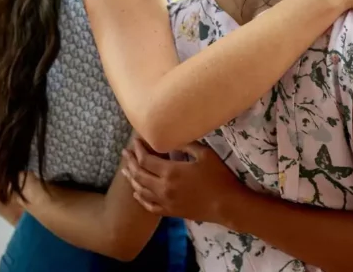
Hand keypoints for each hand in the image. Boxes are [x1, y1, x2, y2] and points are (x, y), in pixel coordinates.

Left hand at [121, 138, 243, 223]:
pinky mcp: (171, 212)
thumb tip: (173, 140)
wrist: (227, 204)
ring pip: (141, 190)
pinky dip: (141, 199)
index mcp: (170, 172)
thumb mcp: (205, 154)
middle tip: (125, 153)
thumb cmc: (218, 177)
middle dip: (131, 162)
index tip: (135, 141)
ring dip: (132, 179)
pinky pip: (149, 206)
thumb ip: (187, 145)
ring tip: (126, 171)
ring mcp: (165, 202)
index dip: (138, 150)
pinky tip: (137, 194)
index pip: (146, 160)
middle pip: (139, 175)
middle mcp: (163, 188)